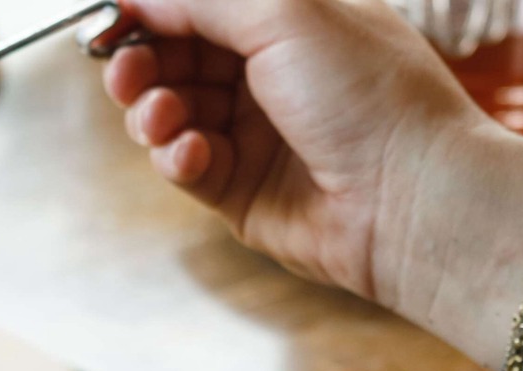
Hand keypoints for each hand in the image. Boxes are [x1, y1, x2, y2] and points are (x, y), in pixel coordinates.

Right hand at [106, 0, 488, 300]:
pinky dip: (176, 156)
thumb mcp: (285, 14)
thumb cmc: (371, 96)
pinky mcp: (239, 189)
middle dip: (142, 64)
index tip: (111, 19)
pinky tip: (194, 155)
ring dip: (154, 112)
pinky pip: (184, 164)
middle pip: (174, 58)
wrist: (410, 200)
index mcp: (289, 22)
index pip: (199, 7)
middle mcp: (269, 74)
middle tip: (126, 74)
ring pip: (171, 113)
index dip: (152, 11)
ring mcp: (253, 133)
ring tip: (163, 118)